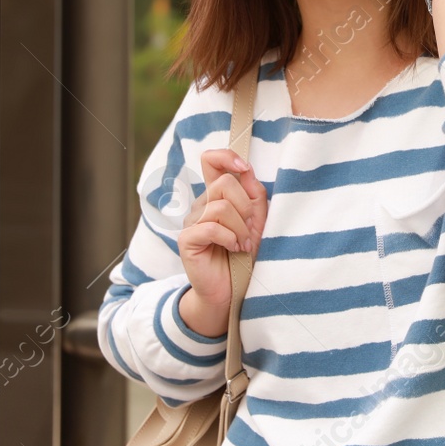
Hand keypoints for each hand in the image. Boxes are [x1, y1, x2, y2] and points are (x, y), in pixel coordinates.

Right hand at [177, 148, 269, 330]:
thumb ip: (253, 194)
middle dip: (245, 207)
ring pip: (220, 206)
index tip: (244, 168)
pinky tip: (233, 249)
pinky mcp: (187, 239)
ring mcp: (191, 221)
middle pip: (223, 183)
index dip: (226, 156)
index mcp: (216, 196)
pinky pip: (212, 227)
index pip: (210, 160)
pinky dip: (230, 239)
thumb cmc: (245, 254)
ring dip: (240, 228)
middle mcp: (201, 205)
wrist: (234, 289)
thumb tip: (246, 168)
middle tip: (249, 229)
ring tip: (242, 244)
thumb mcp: (257, 220)